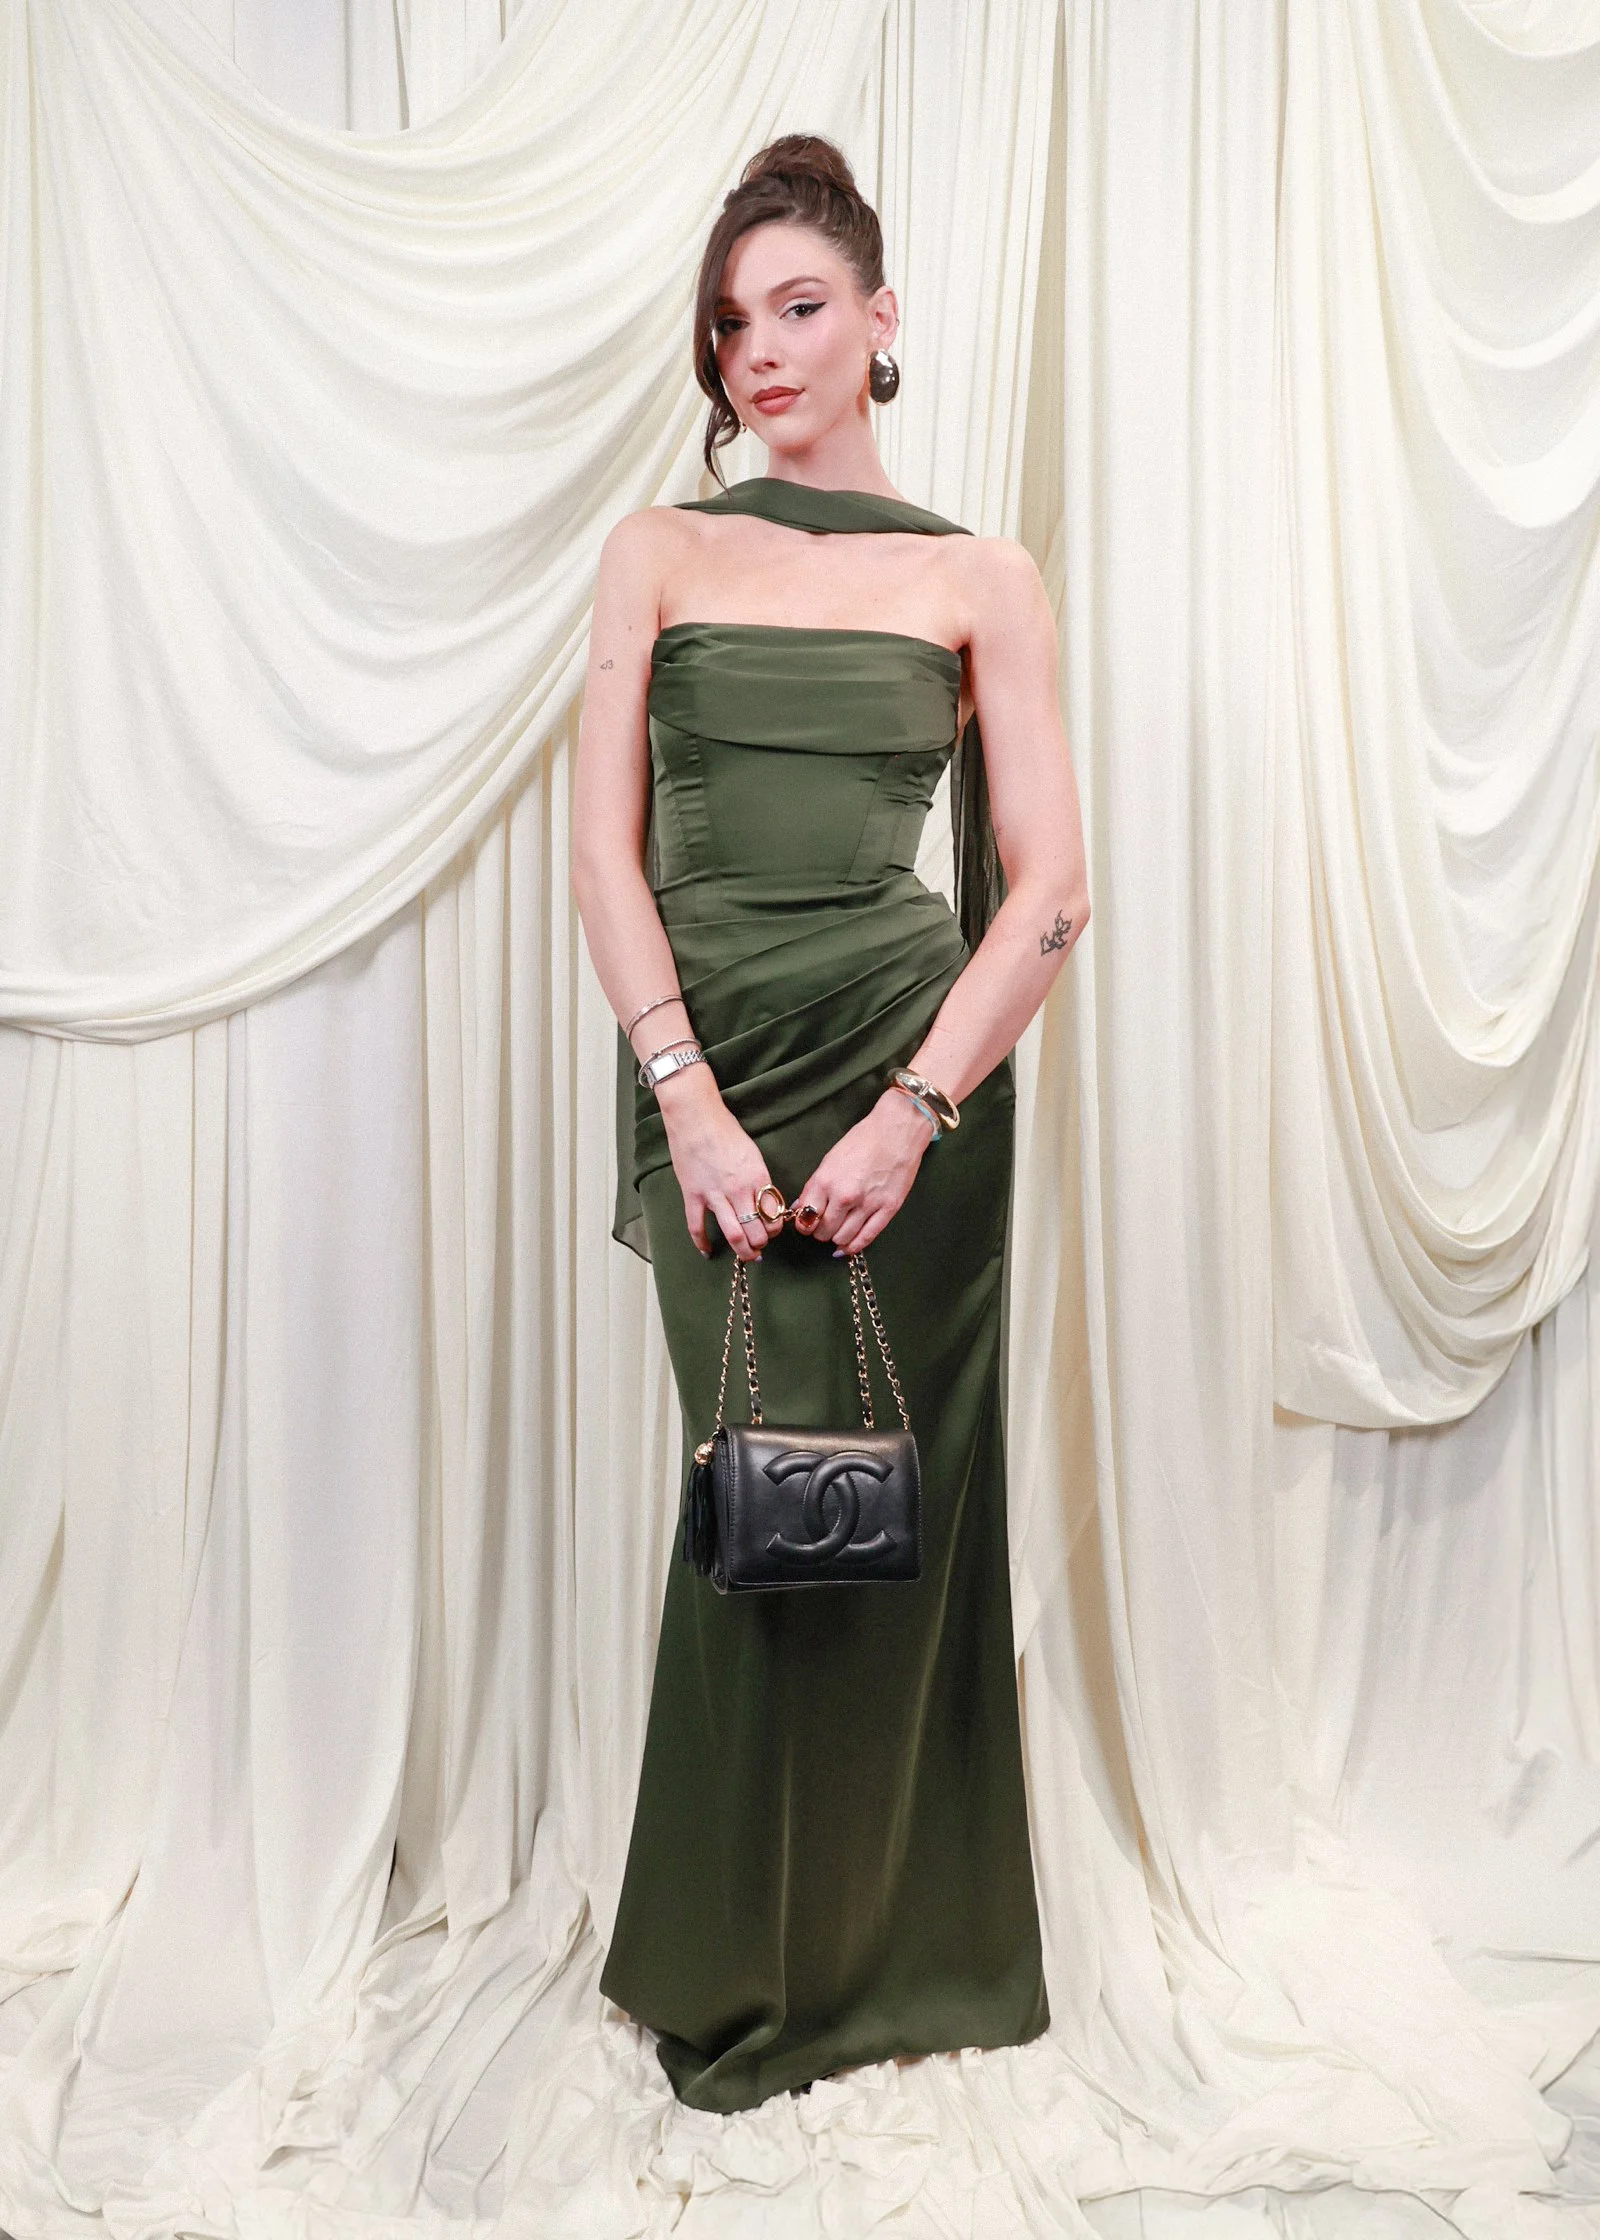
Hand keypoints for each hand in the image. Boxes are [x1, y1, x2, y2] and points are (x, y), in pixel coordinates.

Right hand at [656, 1067, 784, 1261]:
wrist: (696, 1117)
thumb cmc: (726, 1130)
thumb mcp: (753, 1154)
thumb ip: (759, 1180)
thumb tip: (764, 1202)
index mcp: (758, 1178)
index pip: (773, 1215)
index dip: (775, 1229)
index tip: (772, 1231)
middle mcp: (740, 1190)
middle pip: (757, 1231)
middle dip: (761, 1244)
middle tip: (760, 1247)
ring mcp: (715, 1195)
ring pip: (733, 1235)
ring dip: (742, 1250)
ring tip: (745, 1255)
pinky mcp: (694, 1195)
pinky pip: (697, 1227)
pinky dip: (703, 1243)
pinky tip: (708, 1251)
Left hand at [793, 1090, 934, 1255]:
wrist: (896, 1131)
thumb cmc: (862, 1140)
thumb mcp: (830, 1160)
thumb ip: (815, 1187)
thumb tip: (800, 1208)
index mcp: (826, 1180)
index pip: (806, 1218)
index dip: (804, 1224)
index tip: (807, 1223)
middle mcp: (844, 1196)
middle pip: (823, 1232)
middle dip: (820, 1232)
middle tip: (824, 1226)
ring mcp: (867, 1204)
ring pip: (842, 1239)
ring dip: (836, 1238)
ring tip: (838, 1230)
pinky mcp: (887, 1209)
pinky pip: (866, 1238)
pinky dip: (853, 1246)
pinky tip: (847, 1246)